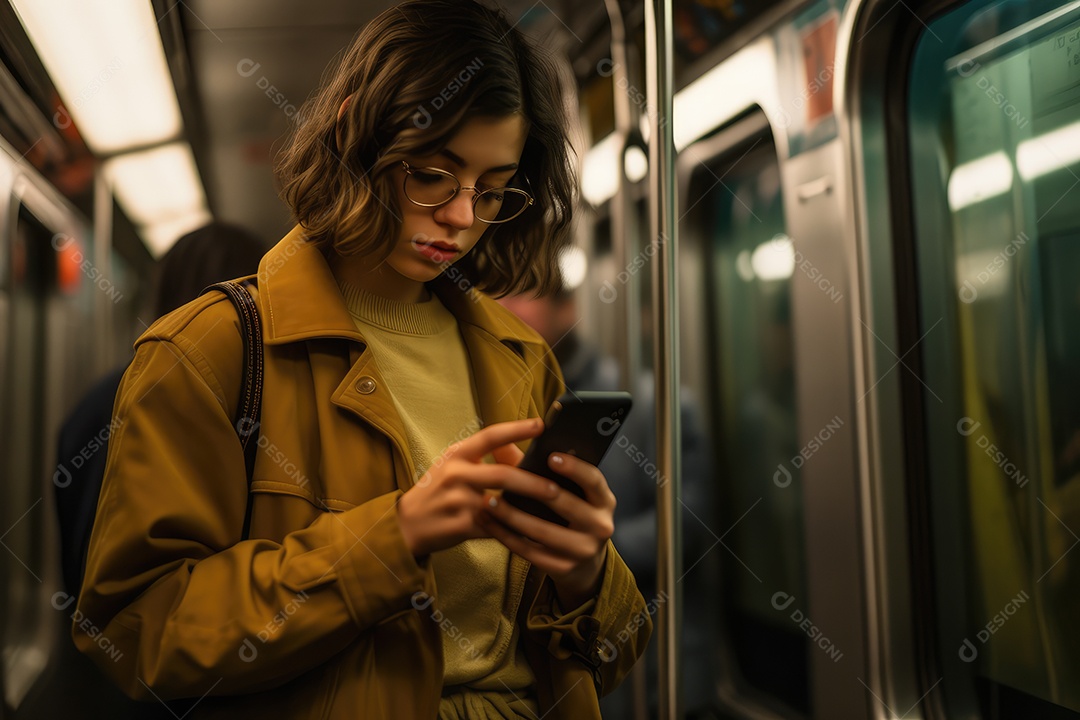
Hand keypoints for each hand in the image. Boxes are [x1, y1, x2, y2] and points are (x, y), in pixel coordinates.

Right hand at [397, 418, 556, 557]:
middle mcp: (456, 474)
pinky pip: (495, 528)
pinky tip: (533, 532)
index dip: (516, 429)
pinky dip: (515, 530)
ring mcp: (458, 501)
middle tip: (555, 488)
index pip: (490, 436)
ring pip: (501, 504)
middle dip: (532, 483)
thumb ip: (483, 456)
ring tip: (550, 509)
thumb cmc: (438, 490)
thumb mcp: (454, 465)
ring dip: (527, 508)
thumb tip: (522, 451)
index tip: (541, 424)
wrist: (407, 524)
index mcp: (457, 454)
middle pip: (502, 475)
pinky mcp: (461, 526)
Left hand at [479, 451, 614, 608]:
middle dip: (532, 490)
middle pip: (566, 505)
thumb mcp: (571, 494)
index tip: (551, 456)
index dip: (574, 468)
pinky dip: (507, 537)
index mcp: (604, 501)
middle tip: (501, 477)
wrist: (583, 564)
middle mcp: (600, 526)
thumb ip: (539, 467)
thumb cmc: (571, 516)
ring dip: (511, 516)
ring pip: (543, 531)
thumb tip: (504, 443)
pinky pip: (530, 552)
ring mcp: (584, 550)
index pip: (593, 480)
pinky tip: (490, 524)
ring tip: (487, 501)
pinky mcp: (565, 569)